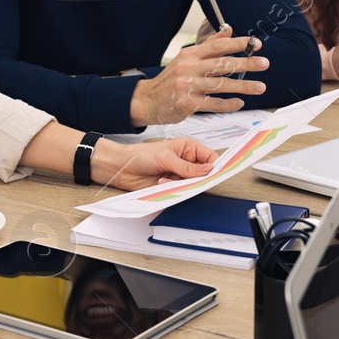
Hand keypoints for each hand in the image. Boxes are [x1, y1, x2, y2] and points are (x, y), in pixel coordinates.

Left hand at [94, 137, 216, 190]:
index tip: (216, 174)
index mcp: (188, 148)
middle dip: (197, 178)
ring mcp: (179, 174)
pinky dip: (173, 189)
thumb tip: (207, 170)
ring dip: (182, 184)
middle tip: (190, 180)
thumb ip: (187, 167)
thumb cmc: (140, 155)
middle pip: (203, 173)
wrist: (122, 168)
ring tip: (167, 179)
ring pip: (192, 184)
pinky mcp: (172, 185)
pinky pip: (181, 191)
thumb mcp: (166, 158)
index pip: (209, 157)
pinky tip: (161, 182)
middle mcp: (186, 161)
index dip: (215, 165)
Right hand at [130, 26, 267, 126]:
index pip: (218, 45)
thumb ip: (209, 45)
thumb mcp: (186, 58)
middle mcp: (190, 68)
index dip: (238, 44)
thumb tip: (229, 31)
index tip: (256, 44)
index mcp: (191, 54)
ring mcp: (189, 86)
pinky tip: (239, 103)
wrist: (148, 100)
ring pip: (221, 84)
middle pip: (223, 64)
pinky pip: (213, 103)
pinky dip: (228, 104)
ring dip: (243, 86)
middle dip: (246, 63)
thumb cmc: (170, 79)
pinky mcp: (188, 103)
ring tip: (259, 87)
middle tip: (263, 63)